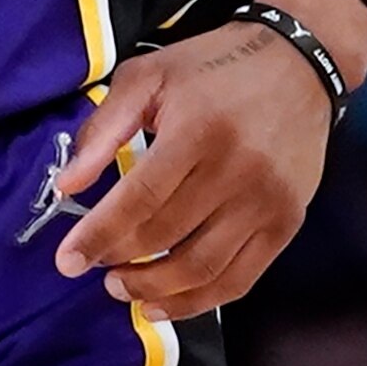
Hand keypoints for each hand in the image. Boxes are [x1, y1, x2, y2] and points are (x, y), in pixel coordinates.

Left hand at [51, 0, 366, 321]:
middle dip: (120, 261)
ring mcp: (266, 202)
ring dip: (154, 288)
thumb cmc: (213, 67)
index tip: (67, 261)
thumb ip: (104, 129)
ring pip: (202, 268)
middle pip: (166, 237)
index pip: (140, 199)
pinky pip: (241, 279)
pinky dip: (199, 300)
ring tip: (122, 287)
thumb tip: (67, 186)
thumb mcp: (148, 76)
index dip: (99, 235)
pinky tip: (165, 302)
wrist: (299, 63)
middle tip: (92, 269)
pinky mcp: (288, 222)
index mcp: (197, 131)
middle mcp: (237, 171)